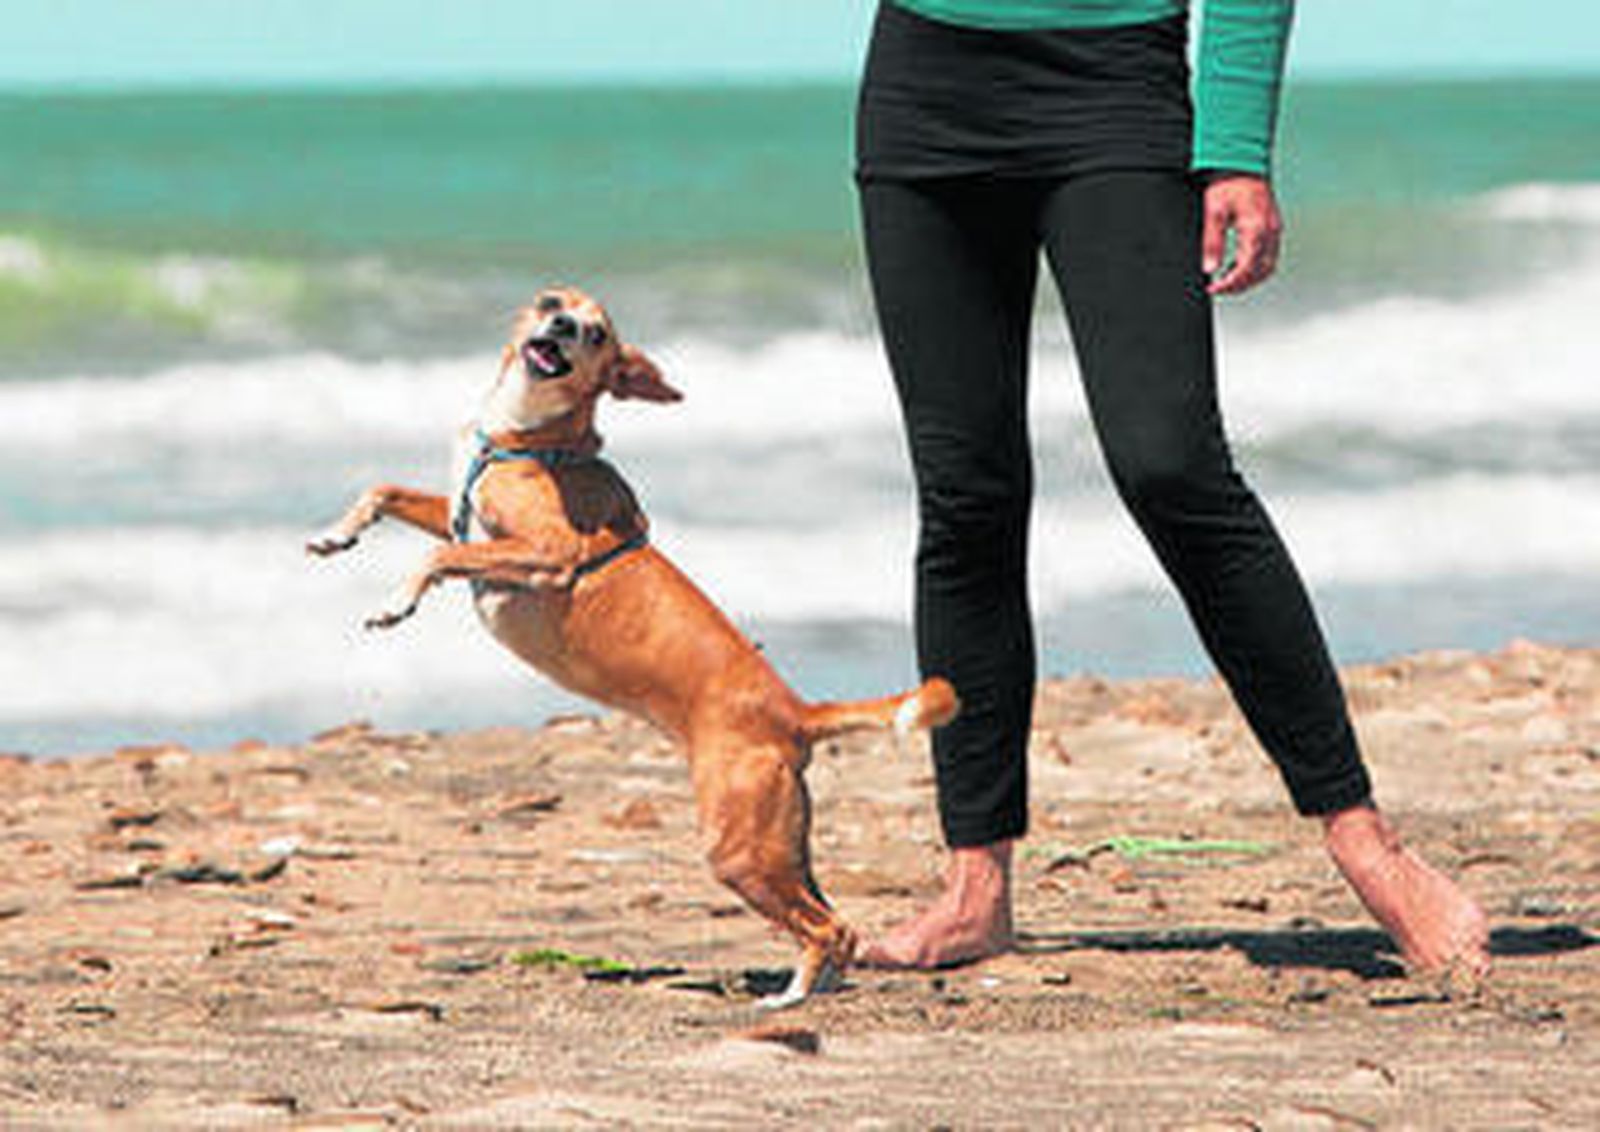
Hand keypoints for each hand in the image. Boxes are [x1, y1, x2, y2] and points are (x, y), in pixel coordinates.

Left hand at [1201, 172, 1282, 295]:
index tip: (1214, 288)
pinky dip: (1254, 267)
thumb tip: (1210, 267)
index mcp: (1255, 228)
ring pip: (1268, 266)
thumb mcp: (1214, 212)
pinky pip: (1269, 256)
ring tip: (1227, 281)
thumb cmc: (1228, 184)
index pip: (1246, 268)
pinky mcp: (1273, 228)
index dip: (1230, 284)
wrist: (1242, 165)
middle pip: (1260, 272)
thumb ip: (1212, 242)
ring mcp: (1274, 230)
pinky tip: (1237, 266)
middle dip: (1240, 285)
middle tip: (1219, 289)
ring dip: (1249, 278)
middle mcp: (1269, 231)